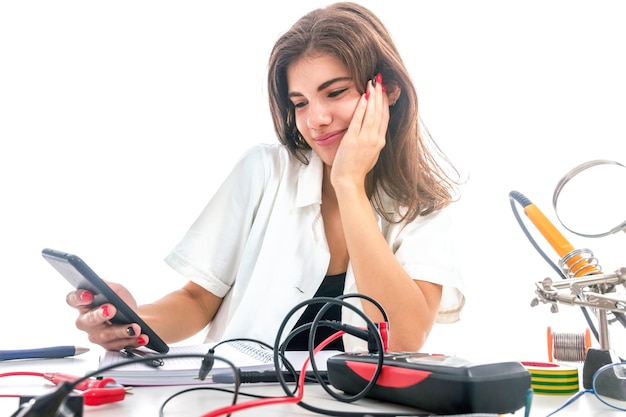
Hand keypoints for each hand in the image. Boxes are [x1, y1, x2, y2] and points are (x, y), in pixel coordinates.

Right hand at [65, 282, 148, 350]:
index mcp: (83, 304)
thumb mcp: (115, 289)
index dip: (78, 298)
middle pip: (87, 320)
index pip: (73, 300)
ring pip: (105, 335)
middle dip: (99, 315)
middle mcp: (85, 321)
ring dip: (121, 331)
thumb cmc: (120, 301)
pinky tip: (141, 337)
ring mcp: (95, 335)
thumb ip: (107, 287)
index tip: (89, 296)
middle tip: (111, 309)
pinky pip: (118, 345)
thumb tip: (102, 286)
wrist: (132, 316)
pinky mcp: (108, 345)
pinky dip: (132, 341)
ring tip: (134, 328)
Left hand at [331, 73, 388, 189]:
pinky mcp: (353, 140)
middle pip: (380, 112)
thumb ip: (373, 141)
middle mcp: (375, 139)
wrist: (349, 182)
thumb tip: (374, 130)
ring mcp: (365, 139)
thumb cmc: (357, 170)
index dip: (385, 102)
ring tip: (373, 83)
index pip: (385, 117)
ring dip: (373, 96)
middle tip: (379, 80)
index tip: (384, 90)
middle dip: (380, 95)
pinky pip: (359, 120)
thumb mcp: (370, 154)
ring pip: (372, 113)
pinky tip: (364, 96)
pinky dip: (362, 107)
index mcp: (380, 142)